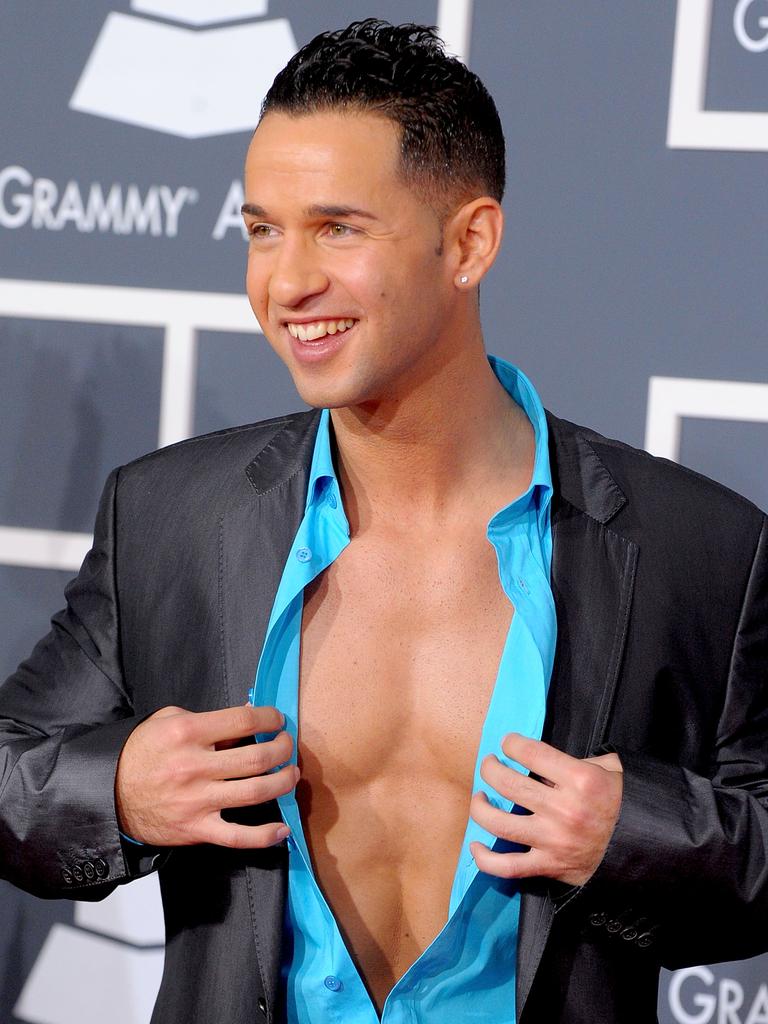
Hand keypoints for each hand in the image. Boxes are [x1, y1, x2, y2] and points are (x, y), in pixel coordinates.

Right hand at [115, 704, 296, 848]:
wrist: (108, 794)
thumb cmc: (142, 752)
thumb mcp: (168, 720)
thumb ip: (208, 718)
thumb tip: (248, 715)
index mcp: (188, 733)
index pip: (244, 720)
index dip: (270, 718)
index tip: (278, 720)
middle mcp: (194, 766)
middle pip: (257, 757)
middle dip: (283, 749)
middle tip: (287, 745)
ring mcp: (197, 801)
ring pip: (255, 792)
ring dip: (283, 783)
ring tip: (291, 774)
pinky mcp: (196, 829)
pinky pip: (237, 837)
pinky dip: (265, 836)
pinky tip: (283, 830)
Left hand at [469, 733, 622, 886]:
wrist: (649, 850)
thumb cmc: (628, 804)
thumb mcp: (611, 770)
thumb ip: (578, 760)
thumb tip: (545, 763)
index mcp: (580, 780)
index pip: (530, 752)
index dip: (512, 743)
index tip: (509, 743)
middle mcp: (563, 809)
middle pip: (507, 783)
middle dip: (490, 769)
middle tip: (490, 765)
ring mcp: (553, 841)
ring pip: (499, 823)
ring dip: (480, 807)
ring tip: (480, 797)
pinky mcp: (550, 867)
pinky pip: (508, 867)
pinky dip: (485, 859)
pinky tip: (476, 845)